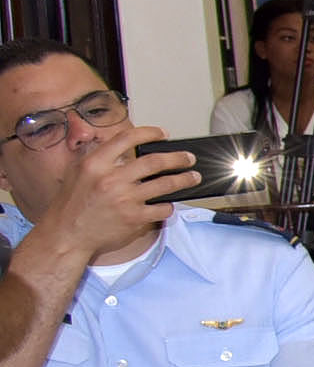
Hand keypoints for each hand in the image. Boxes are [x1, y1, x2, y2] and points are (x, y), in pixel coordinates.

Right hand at [27, 123, 195, 263]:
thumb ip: (99, 156)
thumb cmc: (72, 203)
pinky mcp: (133, 218)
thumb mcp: (78, 172)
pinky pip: (161, 208)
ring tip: (193, 177)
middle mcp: (111, 179)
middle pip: (155, 161)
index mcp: (95, 163)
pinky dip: (168, 205)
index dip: (149, 133)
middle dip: (178, 158)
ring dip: (184, 179)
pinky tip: (169, 203)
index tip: (163, 134)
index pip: (127, 139)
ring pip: (165, 184)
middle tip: (188, 158)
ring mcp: (124, 199)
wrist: (67, 234)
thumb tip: (123, 144)